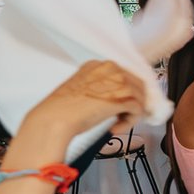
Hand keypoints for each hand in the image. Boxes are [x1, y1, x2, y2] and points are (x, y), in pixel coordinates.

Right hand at [24, 60, 151, 141]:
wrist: (53, 119)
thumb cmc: (61, 110)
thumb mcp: (81, 91)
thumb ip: (99, 89)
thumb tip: (113, 99)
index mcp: (97, 65)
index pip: (124, 76)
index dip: (126, 92)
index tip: (123, 103)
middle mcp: (110, 69)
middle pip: (137, 85)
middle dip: (133, 102)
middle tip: (126, 115)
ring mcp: (118, 81)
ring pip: (139, 98)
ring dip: (130, 114)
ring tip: (117, 124)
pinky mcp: (123, 97)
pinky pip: (138, 110)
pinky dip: (129, 122)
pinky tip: (115, 128)